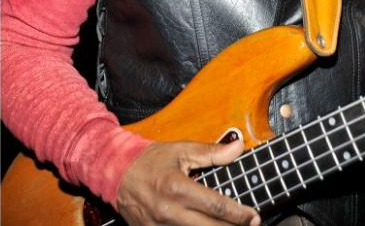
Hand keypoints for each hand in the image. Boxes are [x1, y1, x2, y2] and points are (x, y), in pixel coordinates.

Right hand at [116, 140, 260, 225]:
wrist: (112, 170)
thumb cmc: (146, 160)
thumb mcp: (179, 150)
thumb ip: (210, 152)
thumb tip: (237, 147)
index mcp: (177, 187)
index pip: (217, 206)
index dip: (240, 214)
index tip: (253, 217)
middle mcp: (168, 210)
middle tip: (249, 225)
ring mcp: (159, 225)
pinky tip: (203, 225)